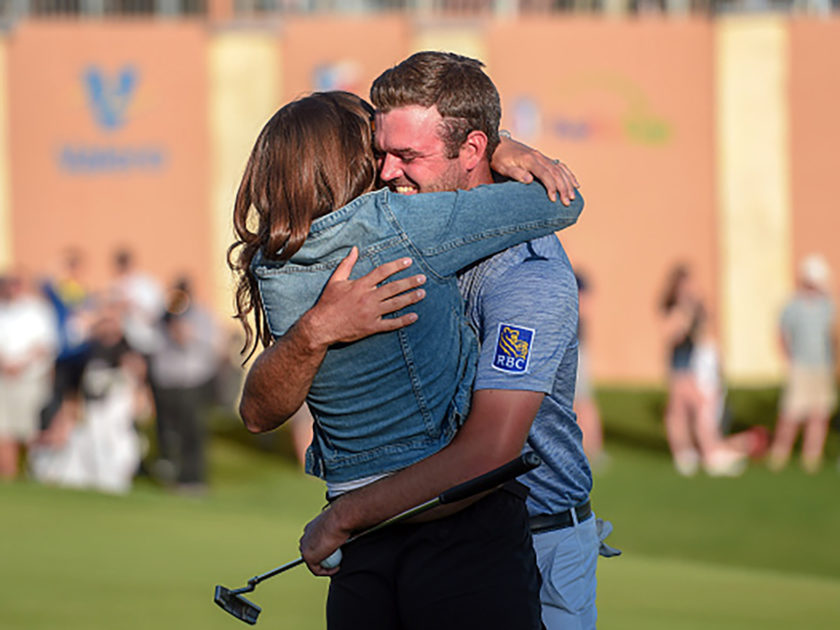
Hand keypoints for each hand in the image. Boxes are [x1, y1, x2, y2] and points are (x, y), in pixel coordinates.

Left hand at [299, 507, 348, 576]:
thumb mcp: (336, 525)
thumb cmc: (341, 518)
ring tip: (336, 565)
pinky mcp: (308, 557)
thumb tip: (343, 536)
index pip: (313, 541)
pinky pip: (317, 570)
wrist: (339, 519)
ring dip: (325, 565)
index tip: (334, 552)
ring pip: (313, 562)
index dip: (323, 549)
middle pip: (312, 552)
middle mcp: (305, 536)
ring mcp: (305, 547)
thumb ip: (334, 532)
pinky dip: (327, 571)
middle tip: (335, 560)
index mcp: (310, 527)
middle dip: (323, 558)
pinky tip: (336, 568)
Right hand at [304, 247, 426, 345]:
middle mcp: (368, 298)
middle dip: (410, 282)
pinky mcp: (371, 327)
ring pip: (395, 304)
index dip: (397, 266)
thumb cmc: (328, 302)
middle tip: (423, 278)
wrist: (322, 326)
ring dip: (410, 298)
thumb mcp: (336, 280)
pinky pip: (391, 324)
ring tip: (422, 293)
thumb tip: (355, 249)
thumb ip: (347, 264)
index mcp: (360, 285)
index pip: (382, 272)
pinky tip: (414, 316)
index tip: (409, 262)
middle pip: (394, 287)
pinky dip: (403, 321)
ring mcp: (371, 313)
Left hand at [491, 136, 579, 204]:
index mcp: (530, 160)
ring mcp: (542, 157)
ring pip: (560, 170)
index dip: (551, 187)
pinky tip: (575, 183)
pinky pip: (559, 166)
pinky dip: (568, 174)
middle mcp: (539, 157)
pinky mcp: (543, 158)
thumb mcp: (503, 167)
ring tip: (572, 196)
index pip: (545, 174)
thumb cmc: (499, 159)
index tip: (554, 199)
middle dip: (563, 188)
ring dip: (568, 183)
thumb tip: (529, 180)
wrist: (498, 144)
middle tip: (567, 202)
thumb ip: (516, 173)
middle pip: (555, 173)